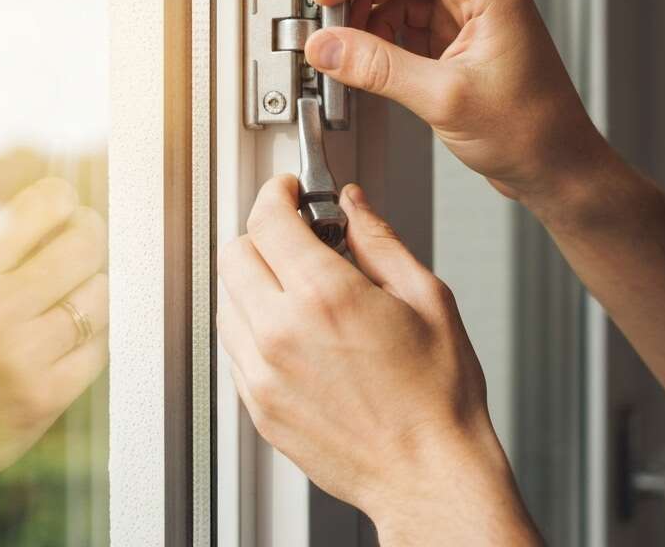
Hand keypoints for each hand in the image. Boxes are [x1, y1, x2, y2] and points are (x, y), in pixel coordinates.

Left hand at [218, 176, 539, 543]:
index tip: (289, 192)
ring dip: (255, 280)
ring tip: (300, 287)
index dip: (277, 193)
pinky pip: (235, 346)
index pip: (267, 219)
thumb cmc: (438, 398)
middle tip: (297, 236)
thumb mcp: (427, 298)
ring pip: (226, 300)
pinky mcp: (258, 405)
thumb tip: (356, 205)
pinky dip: (254, 326)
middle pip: (234, 253)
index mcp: (325, 296)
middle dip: (263, 234)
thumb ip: (381, 241)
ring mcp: (263, 373)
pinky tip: (295, 331)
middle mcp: (281, 332)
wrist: (428, 473)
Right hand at [310, 0, 609, 203]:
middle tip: (327, 8)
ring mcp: (468, 12)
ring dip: (365, 4)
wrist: (557, 167)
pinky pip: (407, 16)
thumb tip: (328, 47)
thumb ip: (379, 68)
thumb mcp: (444, 100)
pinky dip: (379, 30)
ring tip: (343, 41)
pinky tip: (364, 55)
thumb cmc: (530, 132)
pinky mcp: (457, 37)